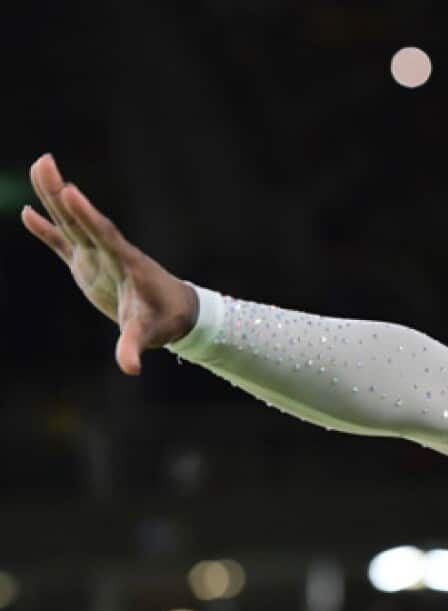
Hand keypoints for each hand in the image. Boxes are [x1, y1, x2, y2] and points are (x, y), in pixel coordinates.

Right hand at [20, 154, 197, 375]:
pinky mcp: (87, 265)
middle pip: (82, 219)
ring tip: (40, 165)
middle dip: (62, 192)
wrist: (176, 314)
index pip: (104, 236)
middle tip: (45, 161)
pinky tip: (28, 211)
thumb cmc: (165, 322)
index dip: (87, 216)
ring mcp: (96, 257)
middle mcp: (109, 254)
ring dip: (54, 197)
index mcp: (125, 263)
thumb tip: (130, 368)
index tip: (71, 192)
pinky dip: (46, 229)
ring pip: (71, 223)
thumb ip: (134, 346)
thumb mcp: (149, 335)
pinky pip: (62, 243)